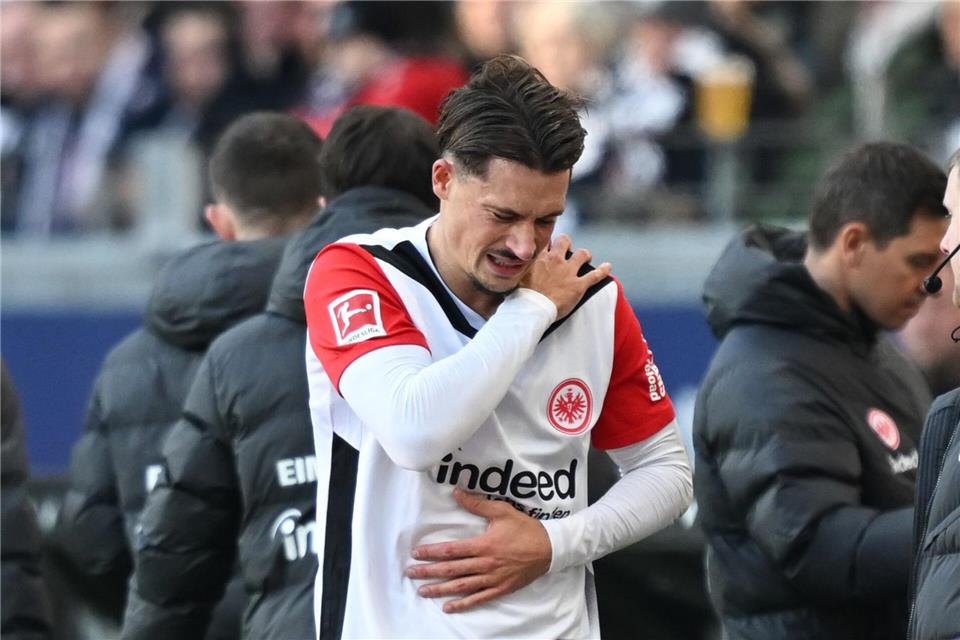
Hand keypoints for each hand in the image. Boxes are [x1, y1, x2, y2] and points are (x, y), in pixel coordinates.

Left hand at [405, 488, 551, 612]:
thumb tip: (456, 492)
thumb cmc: (525, 528)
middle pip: (451, 570)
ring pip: (461, 586)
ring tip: (423, 591)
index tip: (416, 553)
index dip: (432, 552)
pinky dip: (463, 604)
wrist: (549, 548)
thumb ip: (477, 503)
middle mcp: (485, 564)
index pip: (451, 550)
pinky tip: (449, 606)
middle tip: (411, 573)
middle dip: (429, 572)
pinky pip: (479, 598)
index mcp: (483, 545)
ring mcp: (492, 578)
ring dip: (440, 589)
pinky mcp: (501, 588)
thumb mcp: (502, 511)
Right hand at [521, 234, 611, 318]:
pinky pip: (595, 275)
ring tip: (585, 258)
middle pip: (564, 240)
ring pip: (582, 254)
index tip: (547, 245)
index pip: (545, 241)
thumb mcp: (513, 278)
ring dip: (584, 255)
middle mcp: (555, 260)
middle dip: (567, 243)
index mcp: (538, 258)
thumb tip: (506, 271)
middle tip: (566, 249)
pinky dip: (604, 270)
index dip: (547, 241)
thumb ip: (514, 271)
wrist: (532, 309)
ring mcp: (568, 272)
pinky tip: (608, 267)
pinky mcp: (578, 285)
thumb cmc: (520, 297)